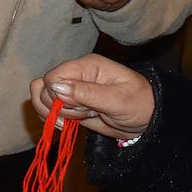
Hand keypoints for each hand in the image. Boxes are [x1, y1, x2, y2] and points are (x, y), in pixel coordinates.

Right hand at [29, 54, 152, 141]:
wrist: (149, 119)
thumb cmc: (140, 104)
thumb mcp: (117, 100)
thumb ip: (87, 93)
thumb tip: (56, 87)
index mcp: (86, 66)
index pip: (53, 77)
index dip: (57, 96)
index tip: (77, 109)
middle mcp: (75, 75)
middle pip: (43, 88)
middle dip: (58, 107)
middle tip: (82, 115)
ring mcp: (71, 90)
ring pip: (41, 97)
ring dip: (55, 114)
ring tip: (78, 120)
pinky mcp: (70, 105)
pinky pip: (47, 109)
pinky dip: (53, 119)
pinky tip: (69, 124)